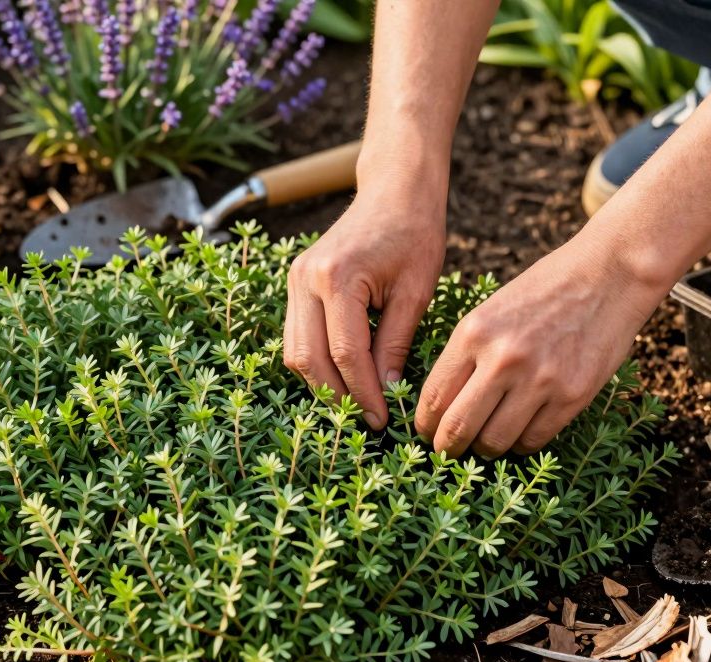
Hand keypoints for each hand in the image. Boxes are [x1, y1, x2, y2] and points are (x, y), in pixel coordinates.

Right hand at [283, 193, 445, 429]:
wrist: (394, 191)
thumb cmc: (414, 234)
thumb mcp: (415, 292)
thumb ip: (395, 343)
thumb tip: (385, 392)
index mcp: (338, 278)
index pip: (345, 354)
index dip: (363, 393)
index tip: (384, 420)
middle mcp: (306, 279)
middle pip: (309, 358)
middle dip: (337, 396)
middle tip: (368, 420)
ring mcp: (294, 280)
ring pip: (295, 351)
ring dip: (322, 383)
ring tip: (356, 405)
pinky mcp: (295, 283)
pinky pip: (298, 336)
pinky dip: (317, 362)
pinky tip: (344, 378)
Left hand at [415, 235, 667, 456]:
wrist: (609, 275)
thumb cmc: (545, 289)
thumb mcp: (491, 309)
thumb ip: (467, 353)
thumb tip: (441, 403)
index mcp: (473, 333)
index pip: (434, 397)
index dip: (425, 424)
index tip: (426, 432)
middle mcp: (502, 360)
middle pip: (458, 427)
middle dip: (447, 447)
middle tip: (448, 451)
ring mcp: (539, 380)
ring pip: (495, 441)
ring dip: (486, 448)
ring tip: (487, 441)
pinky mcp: (572, 396)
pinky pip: (534, 440)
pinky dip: (521, 443)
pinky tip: (520, 430)